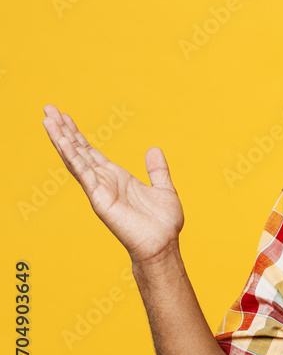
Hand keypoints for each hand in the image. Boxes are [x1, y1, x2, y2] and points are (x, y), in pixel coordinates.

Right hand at [42, 104, 183, 262]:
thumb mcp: (163, 189)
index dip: (78, 135)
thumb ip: (157, 170)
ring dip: (61, 139)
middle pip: (79, 151)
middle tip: (48, 109)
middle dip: (63, 130)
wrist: (163, 244)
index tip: (65, 117)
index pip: (91, 152)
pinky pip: (84, 173)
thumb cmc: (163, 223)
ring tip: (47, 119)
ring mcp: (99, 189)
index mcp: (117, 178)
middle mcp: (104, 181)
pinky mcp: (100, 198)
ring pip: (76, 159)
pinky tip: (63, 141)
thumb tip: (154, 149)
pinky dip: (73, 157)